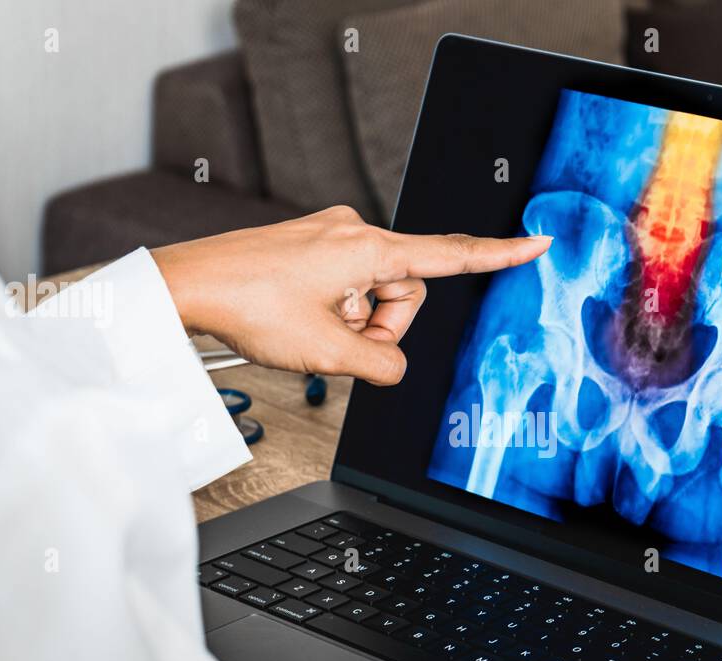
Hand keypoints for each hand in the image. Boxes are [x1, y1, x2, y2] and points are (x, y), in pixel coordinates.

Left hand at [151, 205, 550, 384]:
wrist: (186, 287)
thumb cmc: (248, 305)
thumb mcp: (327, 351)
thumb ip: (381, 364)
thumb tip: (392, 365)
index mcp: (368, 248)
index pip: (448, 255)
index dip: (496, 255)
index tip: (535, 243)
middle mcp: (352, 233)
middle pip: (403, 293)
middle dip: (379, 327)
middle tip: (337, 343)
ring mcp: (328, 239)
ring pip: (371, 296)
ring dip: (350, 324)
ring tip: (308, 331)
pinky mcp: (309, 249)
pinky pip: (344, 288)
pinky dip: (330, 313)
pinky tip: (296, 319)